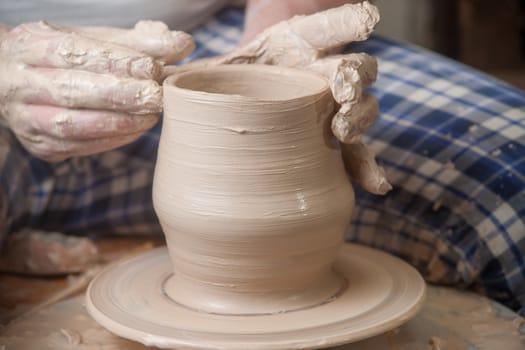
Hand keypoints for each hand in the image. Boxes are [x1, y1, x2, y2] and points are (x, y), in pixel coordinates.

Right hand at [0, 21, 193, 161]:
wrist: (18, 85)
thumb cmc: (67, 60)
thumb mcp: (96, 42)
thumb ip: (139, 44)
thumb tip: (183, 44)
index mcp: (31, 46)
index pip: (73, 53)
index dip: (114, 61)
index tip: (151, 67)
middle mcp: (20, 83)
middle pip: (70, 91)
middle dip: (119, 96)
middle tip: (155, 97)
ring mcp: (26, 119)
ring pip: (71, 125)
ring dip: (117, 123)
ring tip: (150, 116)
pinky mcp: (41, 146)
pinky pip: (76, 148)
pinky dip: (110, 140)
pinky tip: (135, 131)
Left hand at [170, 2, 390, 193]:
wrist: (237, 109)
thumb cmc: (222, 86)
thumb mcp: (202, 72)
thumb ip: (183, 67)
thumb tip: (153, 59)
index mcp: (297, 45)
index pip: (327, 28)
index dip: (346, 23)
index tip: (365, 20)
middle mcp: (321, 74)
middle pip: (354, 68)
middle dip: (354, 76)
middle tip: (341, 90)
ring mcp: (330, 108)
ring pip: (361, 106)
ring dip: (359, 117)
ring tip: (343, 130)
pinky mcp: (331, 141)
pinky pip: (356, 154)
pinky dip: (366, 168)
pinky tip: (375, 185)